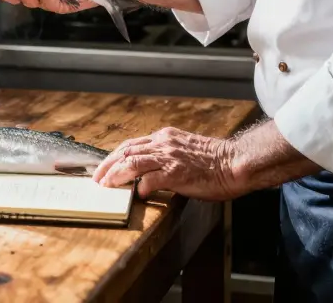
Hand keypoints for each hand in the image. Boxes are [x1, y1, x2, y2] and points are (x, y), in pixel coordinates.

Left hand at [92, 127, 240, 200]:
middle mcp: (163, 143)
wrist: (234, 163)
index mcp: (164, 137)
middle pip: (125, 151)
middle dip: (108, 165)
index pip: (131, 144)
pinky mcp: (175, 173)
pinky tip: (139, 195)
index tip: (104, 166)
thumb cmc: (214, 161)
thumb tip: (149, 169)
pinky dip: (141, 187)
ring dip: (116, 175)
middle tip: (97, 178)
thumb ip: (166, 155)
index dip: (114, 156)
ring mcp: (169, 157)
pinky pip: (150, 179)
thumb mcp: (184, 150)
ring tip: (107, 186)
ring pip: (132, 162)